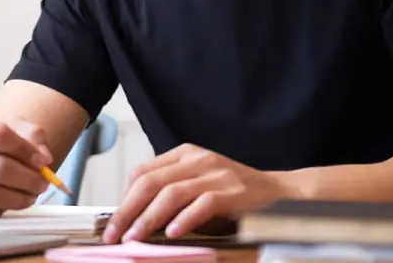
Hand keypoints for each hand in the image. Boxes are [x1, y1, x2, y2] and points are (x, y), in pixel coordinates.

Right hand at [0, 115, 52, 217]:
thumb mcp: (12, 129)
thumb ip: (32, 136)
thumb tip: (43, 159)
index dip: (26, 150)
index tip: (44, 161)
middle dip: (28, 179)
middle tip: (42, 185)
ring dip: (18, 198)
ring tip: (30, 195)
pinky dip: (0, 210)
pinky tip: (7, 203)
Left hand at [104, 143, 300, 242]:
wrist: (279, 192)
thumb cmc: (233, 192)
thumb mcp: (197, 183)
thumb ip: (171, 193)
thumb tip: (135, 218)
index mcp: (184, 154)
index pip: (142, 172)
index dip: (123, 197)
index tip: (113, 220)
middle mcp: (197, 159)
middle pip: (150, 182)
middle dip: (127, 210)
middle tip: (114, 234)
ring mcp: (216, 174)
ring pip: (171, 193)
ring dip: (148, 218)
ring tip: (135, 238)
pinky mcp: (232, 192)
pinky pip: (202, 204)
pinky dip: (184, 220)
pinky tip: (172, 233)